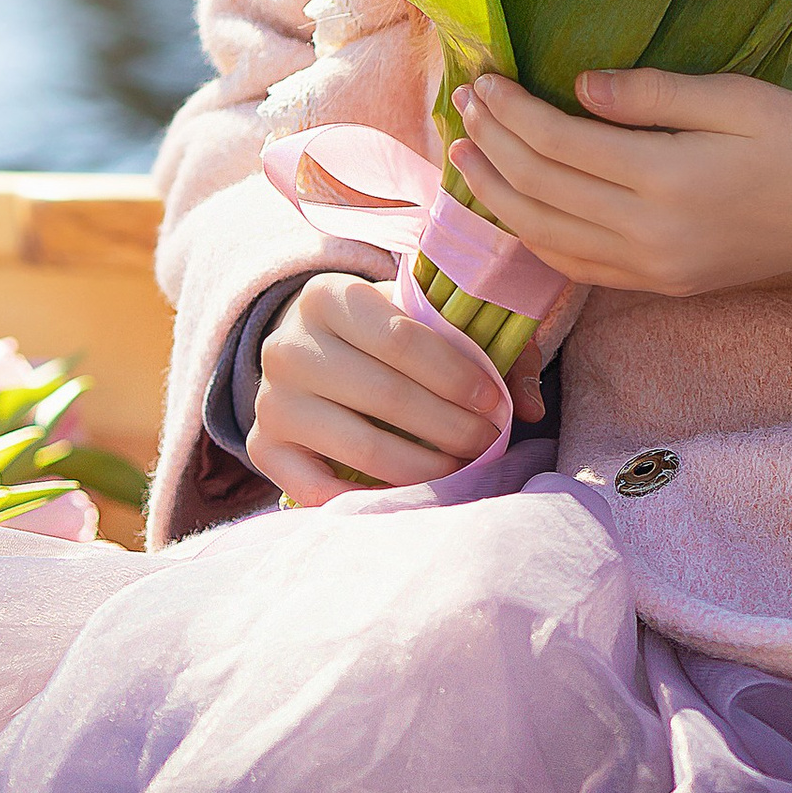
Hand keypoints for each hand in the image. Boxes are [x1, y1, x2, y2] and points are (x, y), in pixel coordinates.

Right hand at [246, 268, 534, 504]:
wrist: (307, 350)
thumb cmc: (380, 332)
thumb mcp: (420, 318)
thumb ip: (482, 346)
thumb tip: (530, 407)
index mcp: (328, 296)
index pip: (400, 338)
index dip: (455, 374)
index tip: (495, 403)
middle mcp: (288, 346)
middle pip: (385, 396)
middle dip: (449, 425)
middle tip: (489, 442)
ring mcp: (270, 401)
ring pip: (359, 446)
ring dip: (423, 465)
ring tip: (461, 466)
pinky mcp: (262, 448)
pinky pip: (317, 487)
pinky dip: (369, 496)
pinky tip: (412, 492)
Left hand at [452, 68, 791, 302]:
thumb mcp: (740, 98)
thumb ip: (653, 94)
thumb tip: (576, 90)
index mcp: (668, 178)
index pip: (559, 144)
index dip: (511, 111)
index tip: (484, 78)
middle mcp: (648, 234)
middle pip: (540, 190)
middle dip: (492, 145)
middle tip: (465, 103)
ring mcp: (651, 269)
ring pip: (545, 235)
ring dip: (497, 194)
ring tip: (467, 154)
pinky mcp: (658, 285)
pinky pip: (575, 266)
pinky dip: (532, 236)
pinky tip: (515, 207)